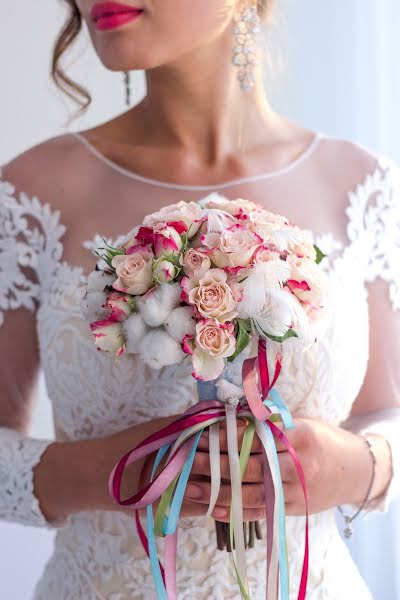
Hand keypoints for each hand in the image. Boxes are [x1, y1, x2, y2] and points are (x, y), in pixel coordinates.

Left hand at [179, 417, 372, 520]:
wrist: (354, 470)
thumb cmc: (322, 439)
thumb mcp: (301, 422)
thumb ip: (269, 422)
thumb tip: (230, 416)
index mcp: (299, 436)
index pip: (255, 437)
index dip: (226, 437)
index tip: (200, 434)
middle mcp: (298, 465)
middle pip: (249, 465)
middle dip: (213, 463)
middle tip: (184, 459)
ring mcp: (296, 491)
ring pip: (251, 493)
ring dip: (217, 491)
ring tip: (189, 487)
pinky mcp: (294, 510)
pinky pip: (261, 512)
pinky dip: (236, 512)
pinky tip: (213, 509)